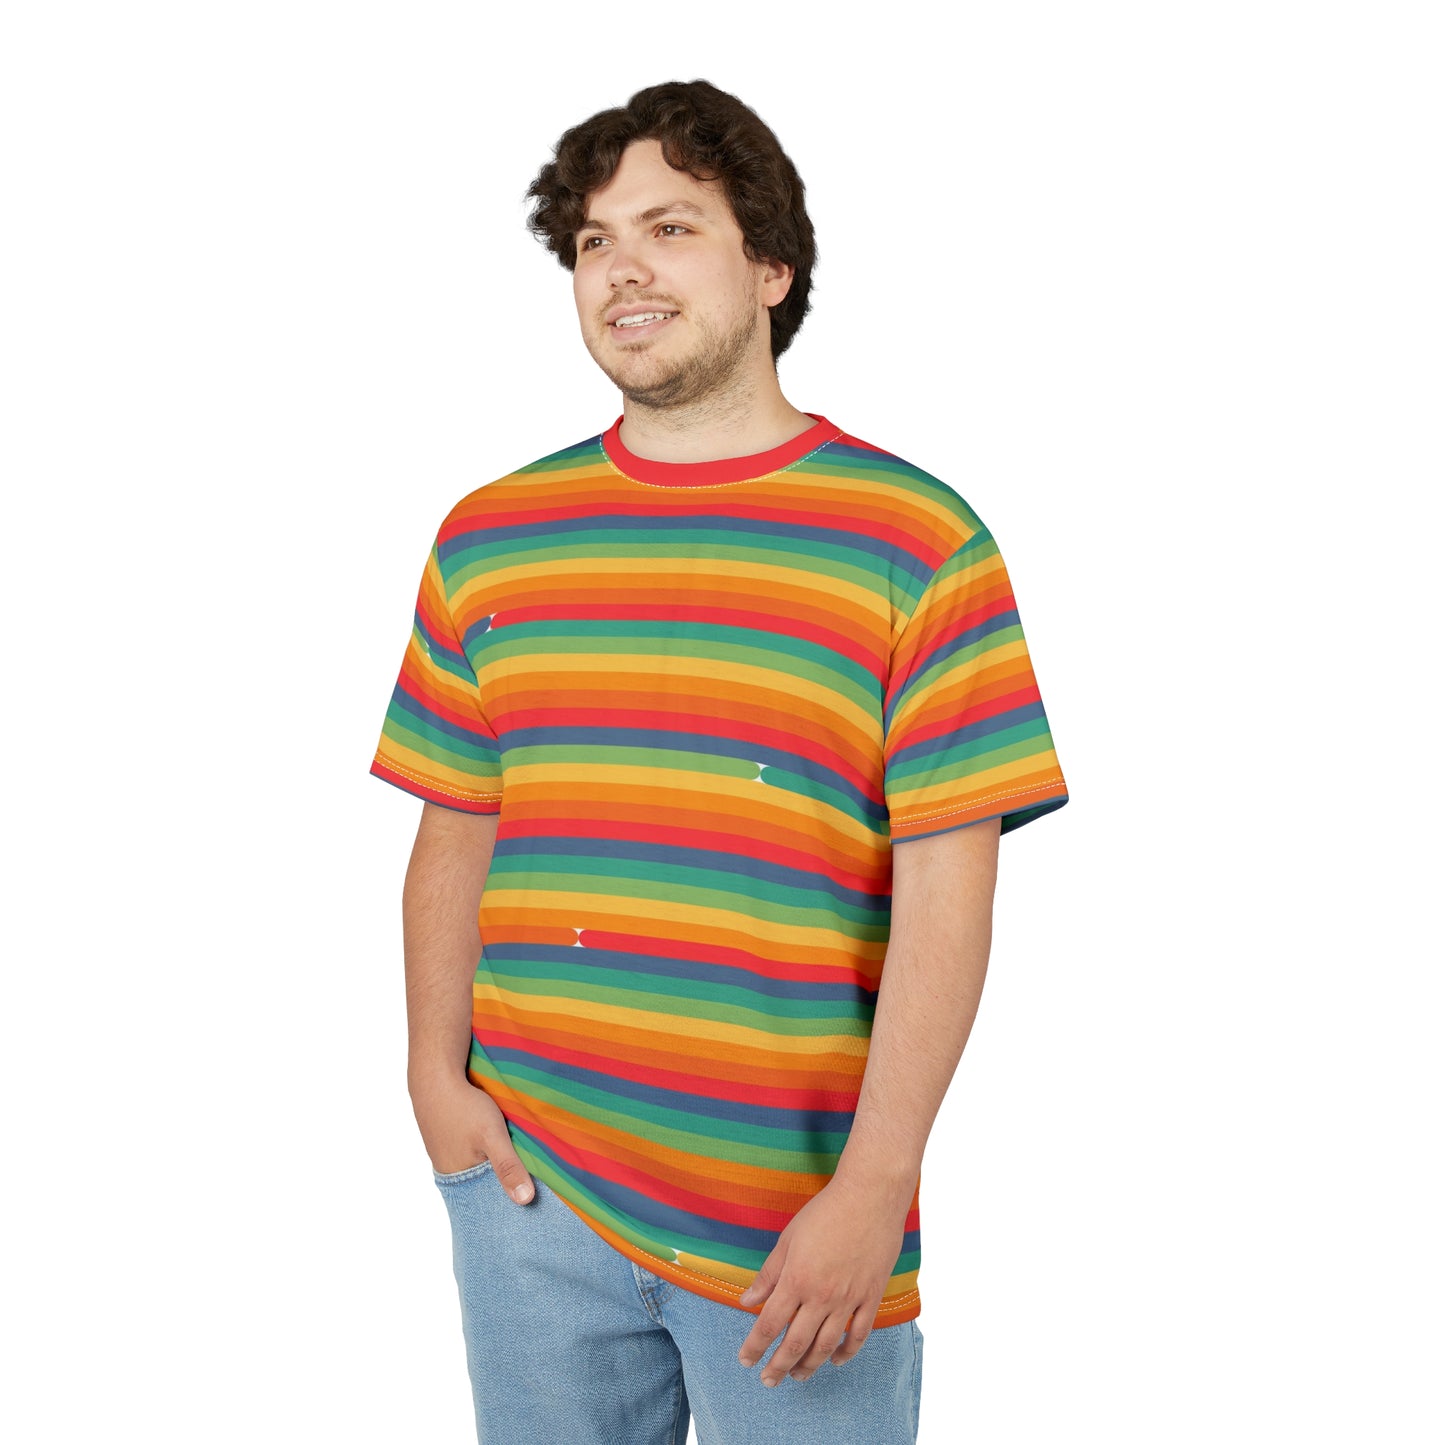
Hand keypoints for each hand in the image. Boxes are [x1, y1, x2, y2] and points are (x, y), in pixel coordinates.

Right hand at [410, 1074, 534, 1203]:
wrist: (435, 1076)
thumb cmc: (463, 1107)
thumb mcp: (492, 1136)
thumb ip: (508, 1166)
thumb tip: (525, 1200)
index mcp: (457, 1179)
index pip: (487, 1200)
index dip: (506, 1198)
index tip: (530, 1197)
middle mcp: (449, 1170)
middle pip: (483, 1182)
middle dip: (503, 1179)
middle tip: (529, 1174)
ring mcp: (446, 1152)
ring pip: (477, 1164)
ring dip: (493, 1161)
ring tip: (515, 1156)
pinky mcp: (448, 1136)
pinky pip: (471, 1150)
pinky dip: (484, 1148)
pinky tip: (495, 1139)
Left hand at [736, 1172, 910, 1385]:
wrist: (869, 1197)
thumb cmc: (824, 1212)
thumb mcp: (788, 1239)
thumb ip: (768, 1275)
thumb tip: (747, 1301)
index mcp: (797, 1280)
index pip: (769, 1324)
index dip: (755, 1346)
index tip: (746, 1361)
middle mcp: (821, 1296)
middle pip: (796, 1343)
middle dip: (778, 1366)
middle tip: (768, 1380)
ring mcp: (849, 1299)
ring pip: (826, 1346)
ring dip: (809, 1366)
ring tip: (797, 1376)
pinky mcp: (871, 1296)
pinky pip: (858, 1335)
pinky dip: (846, 1352)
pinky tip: (835, 1360)